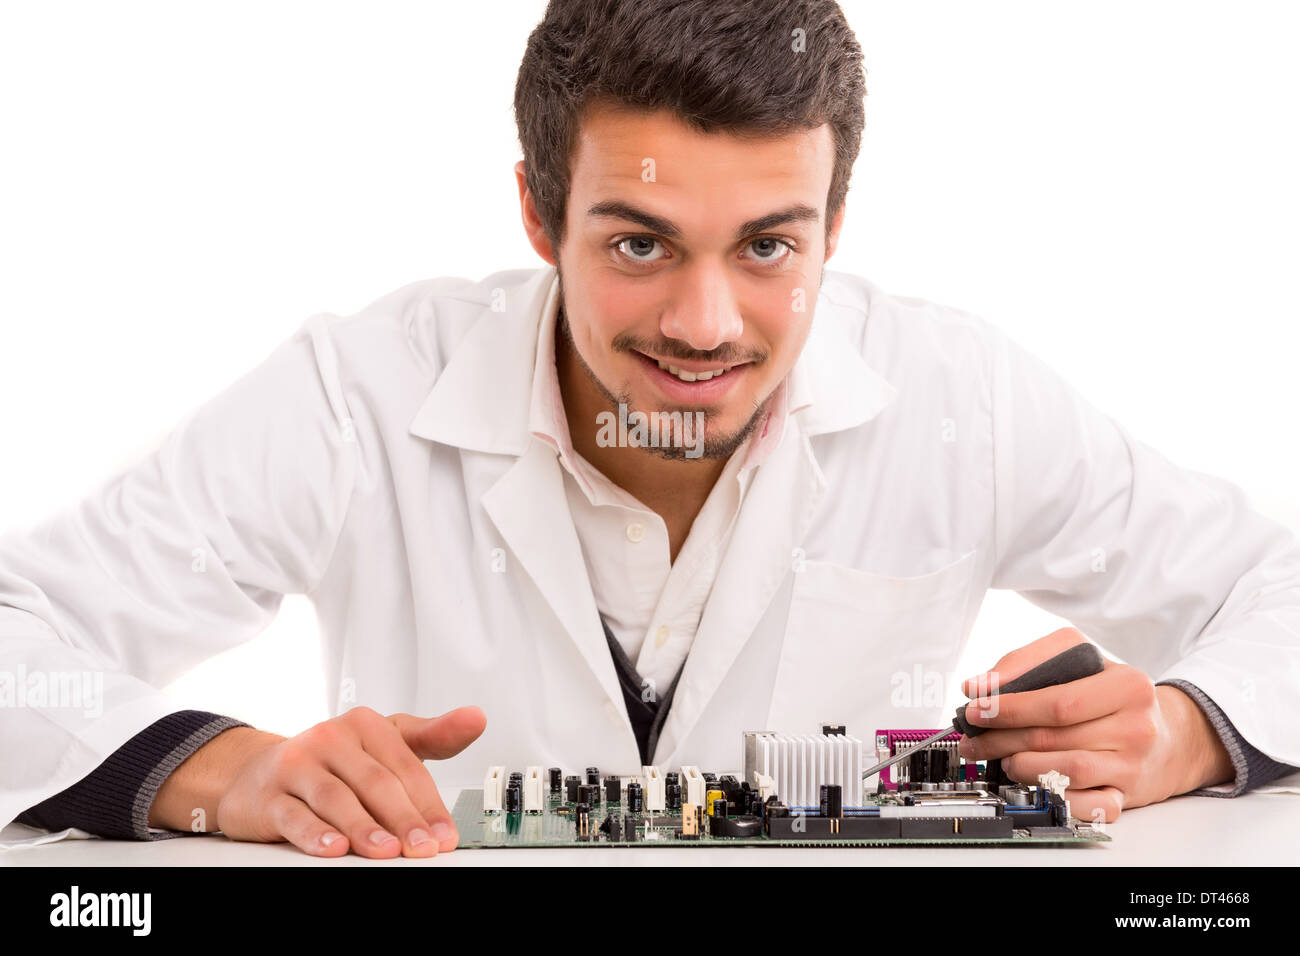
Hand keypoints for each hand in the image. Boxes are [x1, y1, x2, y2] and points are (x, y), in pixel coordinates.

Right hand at [156, 705, 486, 857]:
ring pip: (337, 798)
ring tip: (387, 852)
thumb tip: (476, 718)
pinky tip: (334, 849)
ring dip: (364, 827)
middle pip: (376, 782)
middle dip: (404, 819)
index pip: (406, 766)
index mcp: (366, 724)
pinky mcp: (269, 795)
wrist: (258, 771)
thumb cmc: (332, 760)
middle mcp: (331, 739)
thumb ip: (433, 736)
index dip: (429, 803)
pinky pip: (294, 815)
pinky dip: (315, 834)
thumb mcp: (384, 741)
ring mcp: (298, 764)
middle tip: (424, 848)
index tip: (446, 835)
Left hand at [956, 628, 1231, 822]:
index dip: (1010, 708)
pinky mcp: (1127, 796)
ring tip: (1000, 758)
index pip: (1058, 702)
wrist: (1168, 735)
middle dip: (1002, 738)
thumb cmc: (1112, 693)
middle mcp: (1136, 727)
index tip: (976, 708)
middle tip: (974, 738)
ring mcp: (1133, 766)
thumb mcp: (1080, 658)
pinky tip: (1033, 784)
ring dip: (1020, 767)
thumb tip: (980, 685)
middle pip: (1054, 738)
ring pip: (1065, 773)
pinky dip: (1053, 797)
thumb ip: (1030, 661)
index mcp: (1128, 686)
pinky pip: (1085, 806)